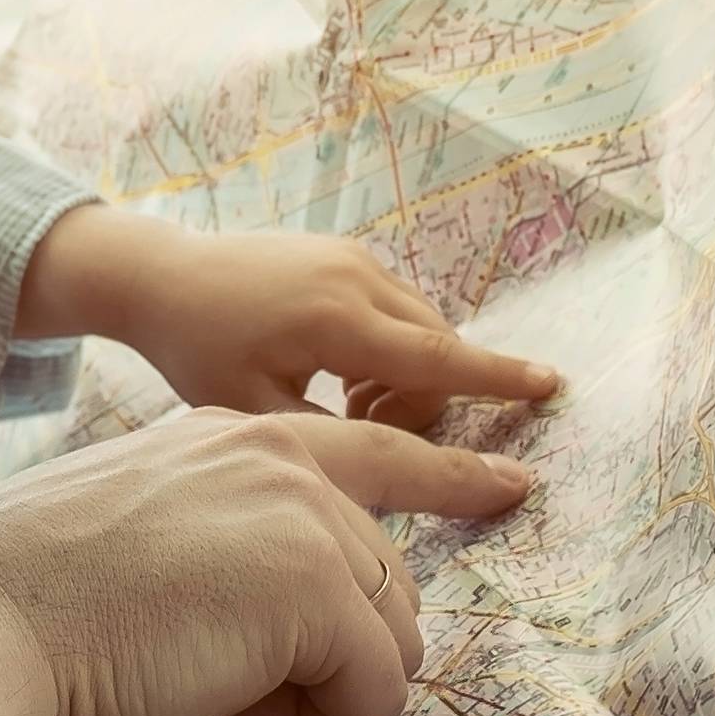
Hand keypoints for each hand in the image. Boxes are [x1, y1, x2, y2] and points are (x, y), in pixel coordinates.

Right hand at [0, 408, 532, 715]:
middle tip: (216, 682)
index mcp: (222, 434)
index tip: (513, 482)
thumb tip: (278, 624)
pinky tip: (228, 712)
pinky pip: (378, 693)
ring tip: (207, 691)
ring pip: (391, 639)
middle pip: (386, 578)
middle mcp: (274, 452)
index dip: (449, 475)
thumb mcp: (135, 547)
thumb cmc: (21, 614)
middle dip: (326, 655)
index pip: (368, 451)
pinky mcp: (318, 585)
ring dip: (317, 694)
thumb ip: (219, 553)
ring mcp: (302, 511)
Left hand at [11, 207, 563, 427]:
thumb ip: (331, 439)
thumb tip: (394, 461)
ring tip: (345, 400)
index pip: (437, 356)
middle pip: (437, 350)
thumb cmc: (199, 352)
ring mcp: (354, 258)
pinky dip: (390, 349)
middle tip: (364, 423)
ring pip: (424, 329)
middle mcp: (356, 276)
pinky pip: (400, 309)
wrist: (163, 277)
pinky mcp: (348, 253)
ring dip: (407, 375)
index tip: (551, 383)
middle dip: (425, 399)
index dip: (496, 377)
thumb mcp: (256, 413)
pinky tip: (340, 372)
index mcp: (335, 318)